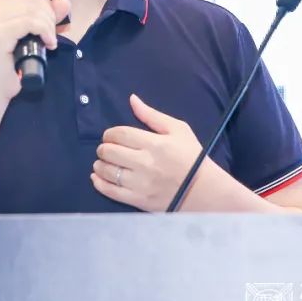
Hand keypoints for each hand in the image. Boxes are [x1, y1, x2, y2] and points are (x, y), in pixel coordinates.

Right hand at [0, 0, 69, 100]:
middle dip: (49, 14)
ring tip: (49, 40)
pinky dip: (46, 32)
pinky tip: (48, 44)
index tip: (48, 18)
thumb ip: (46, 16)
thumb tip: (64, 2)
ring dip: (49, 25)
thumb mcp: (31, 33)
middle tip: (50, 34)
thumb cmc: (11, 62)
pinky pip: (31, 22)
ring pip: (34, 9)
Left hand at [90, 93, 208, 210]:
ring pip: (108, 172)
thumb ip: (152, 115)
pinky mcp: (140, 200)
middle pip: (110, 152)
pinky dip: (99, 183)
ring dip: (99, 165)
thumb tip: (132, 100)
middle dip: (103, 148)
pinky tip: (97, 177)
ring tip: (102, 162)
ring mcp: (141, 184)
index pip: (120, 134)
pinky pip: (112, 192)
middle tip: (106, 149)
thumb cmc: (191, 157)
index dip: (109, 134)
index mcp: (155, 144)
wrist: (204, 191)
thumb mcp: (178, 130)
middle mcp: (145, 163)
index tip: (110, 136)